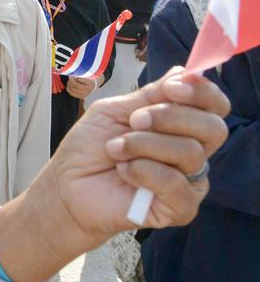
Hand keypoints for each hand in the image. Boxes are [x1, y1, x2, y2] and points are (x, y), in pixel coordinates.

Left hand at [46, 68, 228, 247]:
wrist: (67, 184)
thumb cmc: (89, 148)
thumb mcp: (114, 110)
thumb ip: (150, 95)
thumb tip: (185, 72)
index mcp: (180, 125)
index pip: (214, 106)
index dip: (201, 93)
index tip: (171, 88)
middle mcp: (191, 151)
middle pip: (213, 128)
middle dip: (170, 117)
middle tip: (134, 121)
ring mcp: (189, 181)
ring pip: (190, 152)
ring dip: (143, 144)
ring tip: (115, 149)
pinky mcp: (180, 208)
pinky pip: (176, 184)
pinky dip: (143, 171)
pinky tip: (124, 171)